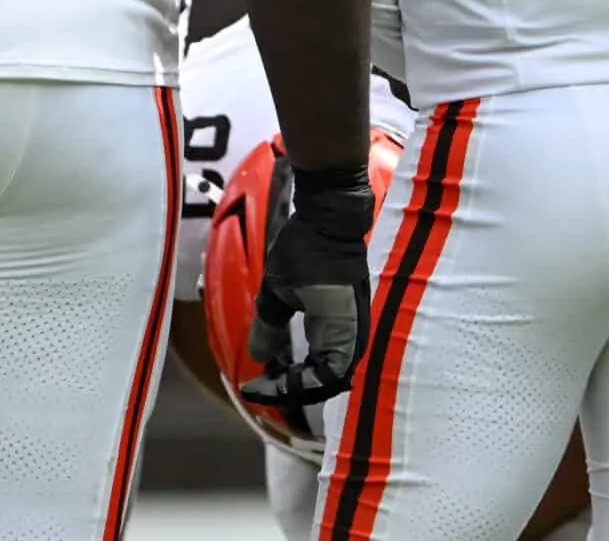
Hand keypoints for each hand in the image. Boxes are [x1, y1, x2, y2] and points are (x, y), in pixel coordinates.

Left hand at [240, 158, 372, 406]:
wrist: (332, 216)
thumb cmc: (306, 249)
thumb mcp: (276, 290)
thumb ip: (268, 328)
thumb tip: (259, 358)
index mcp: (338, 332)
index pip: (319, 383)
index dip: (286, 392)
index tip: (254, 387)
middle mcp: (354, 334)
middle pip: (328, 382)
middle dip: (294, 388)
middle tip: (262, 384)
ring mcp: (355, 325)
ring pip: (333, 369)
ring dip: (304, 376)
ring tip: (273, 373)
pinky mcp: (350, 316)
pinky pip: (334, 351)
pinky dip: (312, 361)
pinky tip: (290, 354)